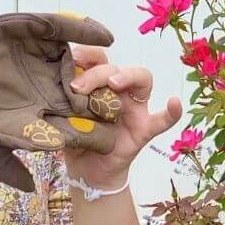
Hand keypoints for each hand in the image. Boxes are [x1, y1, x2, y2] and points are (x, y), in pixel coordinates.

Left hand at [65, 45, 181, 188]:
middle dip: (97, 72)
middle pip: (116, 68)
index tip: (72, 58)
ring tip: (114, 83)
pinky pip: (162, 120)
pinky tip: (174, 103)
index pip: (98, 58)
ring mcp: (134, 109)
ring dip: (129, 76)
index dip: (88, 53)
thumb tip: (49, 83)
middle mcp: (118, 91)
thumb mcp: (64, 114)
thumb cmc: (76, 136)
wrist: (87, 170)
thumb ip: (62, 99)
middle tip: (78, 87)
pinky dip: (171, 112)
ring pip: (142, 81)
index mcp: (97, 83)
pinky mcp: (143, 130)